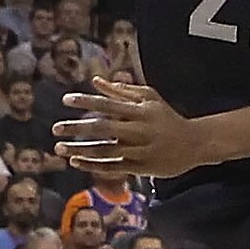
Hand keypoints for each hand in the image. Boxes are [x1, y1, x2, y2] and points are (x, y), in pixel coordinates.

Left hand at [56, 81, 210, 178]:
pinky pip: (113, 166)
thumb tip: (96, 81)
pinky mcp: (140, 167)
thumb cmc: (168, 117)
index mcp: (140, 111)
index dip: (87, 102)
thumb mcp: (150, 98)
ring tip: (59, 148)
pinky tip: (76, 161)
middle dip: (78, 128)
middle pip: (103, 129)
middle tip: (55, 128)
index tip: (66, 100)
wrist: (194, 143)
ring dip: (80, 150)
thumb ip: (122, 90)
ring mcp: (139, 150)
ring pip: (105, 151)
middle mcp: (139, 130)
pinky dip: (93, 165)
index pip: (109, 104)